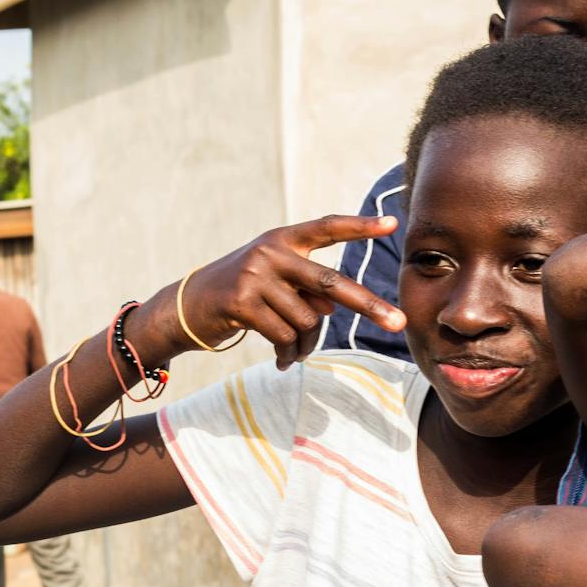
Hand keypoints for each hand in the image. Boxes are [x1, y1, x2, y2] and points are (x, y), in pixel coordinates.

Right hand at [156, 214, 405, 368]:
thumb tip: (331, 307)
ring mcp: (255, 276)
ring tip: (294, 351)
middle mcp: (270, 251)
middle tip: (399, 323)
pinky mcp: (242, 303)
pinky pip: (285, 336)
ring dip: (307, 344)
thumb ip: (307, 288)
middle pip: (331, 283)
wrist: (187, 307)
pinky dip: (289, 354)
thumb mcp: (276, 283)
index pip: (327, 227)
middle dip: (368, 306)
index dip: (360, 226)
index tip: (393, 225)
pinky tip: (283, 360)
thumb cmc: (243, 294)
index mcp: (283, 238)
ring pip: (308, 320)